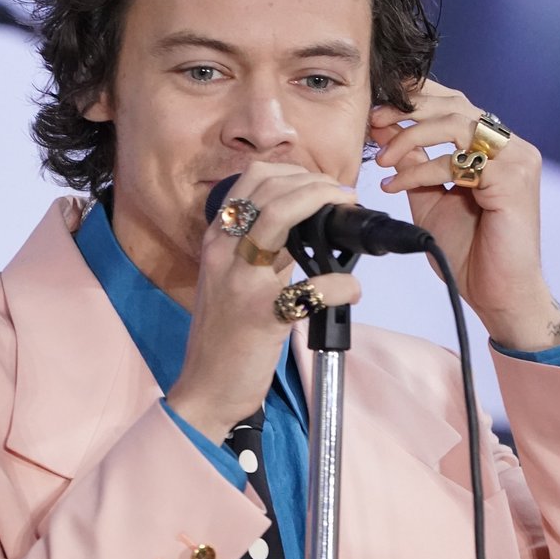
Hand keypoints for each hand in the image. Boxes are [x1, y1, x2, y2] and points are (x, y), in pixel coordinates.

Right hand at [167, 163, 361, 442]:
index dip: (294, 171)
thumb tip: (310, 223)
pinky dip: (341, 285)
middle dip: (317, 184)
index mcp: (217, 241)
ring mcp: (241, 282)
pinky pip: (311, 288)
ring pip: (280, 217)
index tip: (322, 186)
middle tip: (344, 198)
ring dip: (323, 204)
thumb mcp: (235, 279)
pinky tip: (352, 291)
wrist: (207, 386)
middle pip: (270, 190)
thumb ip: (266, 249)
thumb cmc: (225, 333)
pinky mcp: (262, 316)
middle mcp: (224, 253)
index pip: (251, 179)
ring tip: (348, 214)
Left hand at [369, 80, 559, 350]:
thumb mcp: (430, 197)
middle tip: (372, 120)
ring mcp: (516, 159)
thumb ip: (413, 163)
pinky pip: (458, 161)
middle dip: (407, 108)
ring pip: (456, 123)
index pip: (453, 104)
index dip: (413, 100)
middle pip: (454, 104)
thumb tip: (385, 130)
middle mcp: (509, 146)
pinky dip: (420, 170)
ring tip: (381, 159)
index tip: (375, 111)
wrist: (497, 292)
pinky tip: (396, 186)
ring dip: (410, 136)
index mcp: (493, 146)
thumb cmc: (469, 250)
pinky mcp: (514, 179)